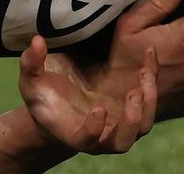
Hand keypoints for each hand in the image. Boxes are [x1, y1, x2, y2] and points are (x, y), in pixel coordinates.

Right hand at [18, 37, 157, 153]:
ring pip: (142, 125)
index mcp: (74, 134)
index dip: (93, 130)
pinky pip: (148, 99)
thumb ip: (31, 64)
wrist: (62, 103)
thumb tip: (37, 40)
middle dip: (131, 120)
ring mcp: (119, 125)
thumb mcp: (31, 81)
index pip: (86, 141)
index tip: (98, 108)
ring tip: (145, 73)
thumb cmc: (43, 96)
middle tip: (133, 93)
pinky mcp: (131, 109)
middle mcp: (100, 136)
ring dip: (148, 102)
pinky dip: (152, 79)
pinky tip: (149, 53)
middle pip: (122, 142)